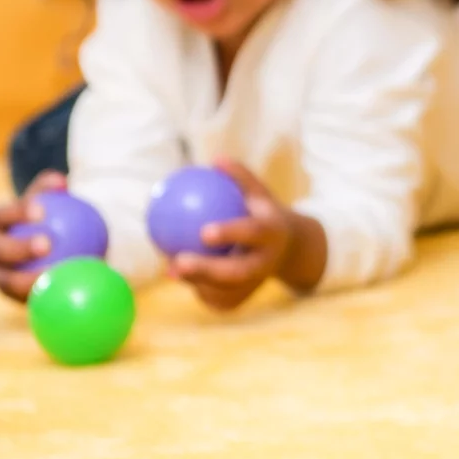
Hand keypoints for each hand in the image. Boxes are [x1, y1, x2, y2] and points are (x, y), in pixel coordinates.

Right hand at [0, 174, 61, 302]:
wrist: (33, 246)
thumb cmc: (41, 216)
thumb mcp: (44, 199)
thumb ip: (49, 188)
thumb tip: (62, 182)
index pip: (1, 214)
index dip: (17, 212)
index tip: (42, 210)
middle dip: (18, 248)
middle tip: (47, 244)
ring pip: (8, 281)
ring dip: (29, 280)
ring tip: (55, 274)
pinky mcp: (10, 296)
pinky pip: (25, 298)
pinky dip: (42, 294)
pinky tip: (65, 291)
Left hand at [171, 162, 315, 310]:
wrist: (289, 250)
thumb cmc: (264, 213)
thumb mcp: (259, 193)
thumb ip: (240, 177)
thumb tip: (216, 159)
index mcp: (272, 234)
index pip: (252, 233)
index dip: (230, 233)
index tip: (204, 232)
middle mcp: (266, 262)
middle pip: (238, 272)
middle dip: (208, 271)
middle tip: (179, 262)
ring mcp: (256, 284)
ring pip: (225, 291)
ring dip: (196, 282)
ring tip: (170, 271)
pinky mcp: (244, 299)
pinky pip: (218, 298)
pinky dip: (197, 288)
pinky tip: (174, 274)